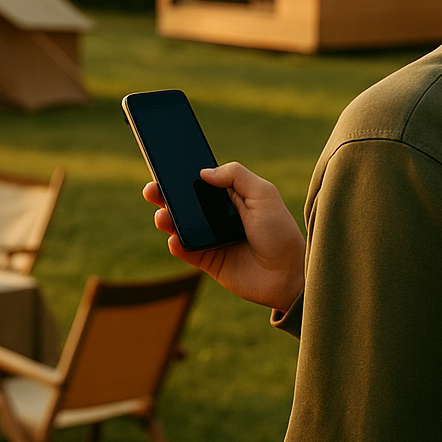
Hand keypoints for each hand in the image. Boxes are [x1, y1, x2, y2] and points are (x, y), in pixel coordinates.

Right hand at [142, 162, 305, 311]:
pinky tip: (175, 239)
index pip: (200, 182)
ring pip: (179, 225)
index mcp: (231, 195)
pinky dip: (176, 244)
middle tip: (152, 190)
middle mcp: (217, 215)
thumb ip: (236, 176)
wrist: (289, 274)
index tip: (165, 167)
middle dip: (165, 195)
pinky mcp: (207, 260)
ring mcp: (211, 238)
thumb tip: (204, 172)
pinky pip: (185, 250)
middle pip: (184, 202)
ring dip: (166, 219)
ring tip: (162, 216)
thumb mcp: (264, 194)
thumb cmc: (281, 232)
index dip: (182, 175)